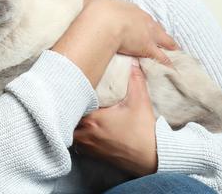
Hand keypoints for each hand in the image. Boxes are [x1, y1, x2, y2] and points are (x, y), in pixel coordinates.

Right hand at [52, 0, 177, 85]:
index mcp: (128, 8)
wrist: (103, 20)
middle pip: (154, 26)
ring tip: (174, 51)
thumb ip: (92, 6)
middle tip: (164, 38)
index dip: (140, 22)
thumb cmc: (96, 9)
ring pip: (163, 39)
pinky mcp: (148, 47)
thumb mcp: (92, 1)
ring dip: (168, 45)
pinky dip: (167, 62)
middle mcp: (141, 18)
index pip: (138, 16)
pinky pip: (162, 56)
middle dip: (158, 32)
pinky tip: (171, 67)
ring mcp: (147, 33)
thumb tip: (85, 7)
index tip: (140, 27)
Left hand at [73, 60, 157, 176]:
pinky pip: (79, 146)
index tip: (69, 90)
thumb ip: (135, 80)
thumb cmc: (145, 131)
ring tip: (73, 114)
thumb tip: (133, 63)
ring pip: (71, 134)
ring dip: (71, 126)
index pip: (71, 105)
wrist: (155, 157)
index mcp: (92, 119)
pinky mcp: (96, 156)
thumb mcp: (140, 102)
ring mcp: (90, 147)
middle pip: (67, 120)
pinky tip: (83, 131)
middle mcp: (86, 134)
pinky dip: (78, 138)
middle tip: (68, 101)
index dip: (68, 97)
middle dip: (67, 111)